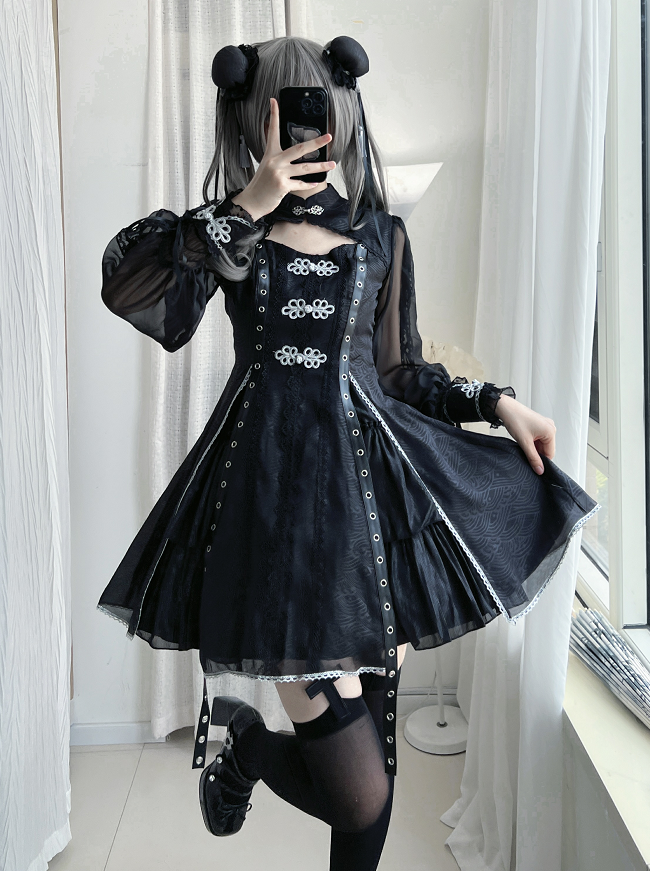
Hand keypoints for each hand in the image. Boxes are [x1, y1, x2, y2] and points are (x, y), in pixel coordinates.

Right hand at [232, 97, 335, 220]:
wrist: (252, 201)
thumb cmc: (261, 185)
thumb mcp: (266, 167)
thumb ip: (279, 159)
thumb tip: (295, 155)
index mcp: (270, 154)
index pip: (272, 131)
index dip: (273, 115)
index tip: (274, 101)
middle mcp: (275, 161)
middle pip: (299, 149)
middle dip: (316, 142)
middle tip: (328, 137)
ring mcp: (279, 173)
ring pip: (304, 168)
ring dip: (320, 166)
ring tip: (332, 164)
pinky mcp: (282, 185)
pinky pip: (300, 184)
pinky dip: (309, 184)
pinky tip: (316, 182)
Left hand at [495, 394, 555, 474]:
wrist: (506, 408)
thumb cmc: (515, 419)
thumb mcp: (525, 443)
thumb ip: (533, 458)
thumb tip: (540, 470)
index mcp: (550, 431)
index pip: (550, 454)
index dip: (541, 461)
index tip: (532, 464)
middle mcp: (550, 427)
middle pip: (546, 449)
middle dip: (536, 453)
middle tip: (524, 451)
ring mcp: (545, 425)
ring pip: (541, 444)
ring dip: (533, 447)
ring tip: (523, 443)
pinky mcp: (539, 425)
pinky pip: (538, 439)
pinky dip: (531, 442)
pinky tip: (524, 440)